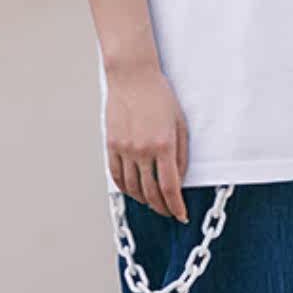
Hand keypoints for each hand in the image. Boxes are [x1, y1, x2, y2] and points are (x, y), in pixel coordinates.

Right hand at [106, 62, 190, 222]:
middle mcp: (142, 150)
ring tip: (152, 203)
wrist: (133, 77)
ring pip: (132, 187)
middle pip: (151, 192)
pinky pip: (116, 175)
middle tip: (169, 212)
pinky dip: (125, 188)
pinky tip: (133, 191)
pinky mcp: (111, 144)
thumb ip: (181, 155)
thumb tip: (179, 180)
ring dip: (144, 200)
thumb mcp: (180, 124)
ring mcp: (124, 148)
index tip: (181, 215)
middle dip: (162, 207)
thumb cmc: (160, 96)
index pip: (170, 187)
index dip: (176, 206)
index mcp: (163, 145)